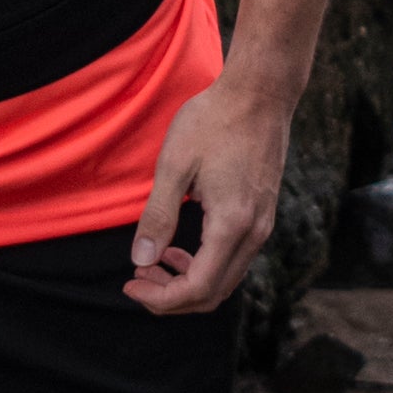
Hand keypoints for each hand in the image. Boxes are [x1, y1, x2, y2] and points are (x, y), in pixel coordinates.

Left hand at [126, 69, 293, 318]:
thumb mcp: (174, 165)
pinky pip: (234, 260)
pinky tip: (179, 249)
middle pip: (214, 294)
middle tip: (137, 278)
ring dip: (187, 282)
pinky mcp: (263, 215)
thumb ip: (158, 217)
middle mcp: (255, 232)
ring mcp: (263, 225)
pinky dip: (204, 265)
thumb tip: (141, 259)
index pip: (198, 287)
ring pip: (226, 280)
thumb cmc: (214, 121)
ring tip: (153, 265)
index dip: (161, 298)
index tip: (130, 284)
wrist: (259, 93)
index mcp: (232, 224)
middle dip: (171, 296)